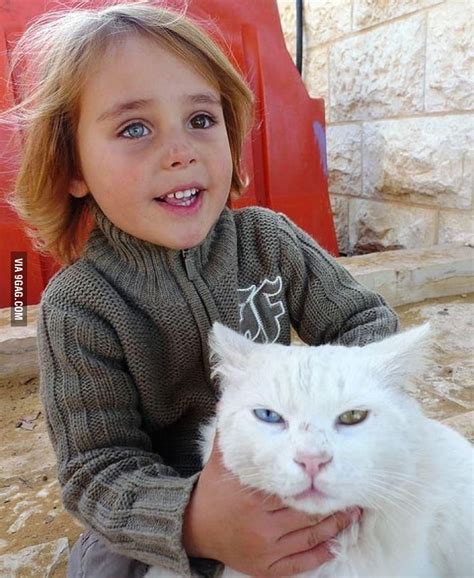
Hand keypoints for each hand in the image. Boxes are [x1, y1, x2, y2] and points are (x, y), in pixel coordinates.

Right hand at [183, 436, 360, 575]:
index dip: (315, 482)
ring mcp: (266, 549)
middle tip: (352, 493)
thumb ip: (229, 434)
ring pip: (309, 537)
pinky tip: (336, 542)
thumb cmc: (214, 492)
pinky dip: (321, 553)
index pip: (293, 488)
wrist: (195, 530)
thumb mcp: (221, 461)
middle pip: (306, 513)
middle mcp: (261, 525)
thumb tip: (229, 399)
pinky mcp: (267, 568)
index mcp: (253, 498)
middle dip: (332, 504)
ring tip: (353, 513)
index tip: (331, 472)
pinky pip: (301, 563)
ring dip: (335, 526)